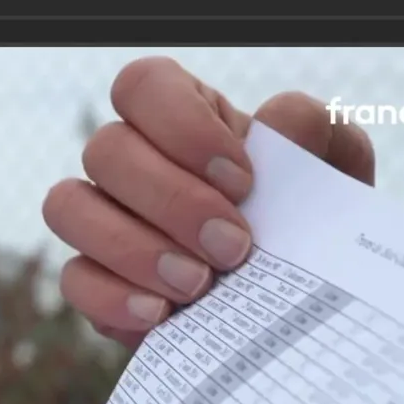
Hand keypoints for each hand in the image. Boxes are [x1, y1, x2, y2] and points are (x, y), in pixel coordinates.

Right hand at [42, 56, 375, 349]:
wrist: (298, 305)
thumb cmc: (311, 224)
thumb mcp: (334, 173)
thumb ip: (315, 134)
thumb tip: (279, 120)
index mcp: (184, 118)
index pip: (144, 87)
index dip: (182, 127)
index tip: (242, 181)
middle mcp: (132, 162)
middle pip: (106, 150)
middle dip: (171, 202)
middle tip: (234, 248)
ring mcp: (104, 220)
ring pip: (69, 206)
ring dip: (133, 247)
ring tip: (197, 286)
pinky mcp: (95, 280)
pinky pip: (73, 278)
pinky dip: (114, 297)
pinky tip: (162, 316)